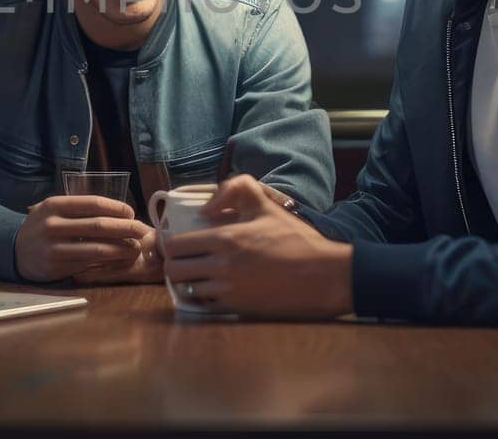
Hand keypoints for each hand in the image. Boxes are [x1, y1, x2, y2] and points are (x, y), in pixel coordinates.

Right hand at [14, 195, 152, 283]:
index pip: (93, 203)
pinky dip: (108, 263)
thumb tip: (119, 213)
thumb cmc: (41, 226)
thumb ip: (79, 208)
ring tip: (135, 248)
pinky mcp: (56, 268)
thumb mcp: (53, 209)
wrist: (12, 250)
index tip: (131, 212)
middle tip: (142, 231)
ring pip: (97, 249)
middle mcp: (52, 225)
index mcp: (54, 205)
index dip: (116, 208)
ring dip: (121, 249)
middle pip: (98, 226)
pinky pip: (89, 265)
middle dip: (125, 229)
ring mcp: (54, 248)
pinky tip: (119, 261)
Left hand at [161, 174, 352, 317]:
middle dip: (175, 264)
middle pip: (174, 270)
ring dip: (189, 282)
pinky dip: (204, 298)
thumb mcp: (268, 206)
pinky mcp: (238, 308)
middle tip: (185, 260)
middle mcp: (221, 266)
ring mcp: (228, 290)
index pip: (176, 245)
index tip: (178, 242)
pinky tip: (215, 289)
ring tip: (199, 275)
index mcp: (225, 238)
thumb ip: (237, 189)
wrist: (324, 276)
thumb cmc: (296, 240)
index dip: (172, 243)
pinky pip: (205, 305)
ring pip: (187, 290)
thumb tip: (206, 206)